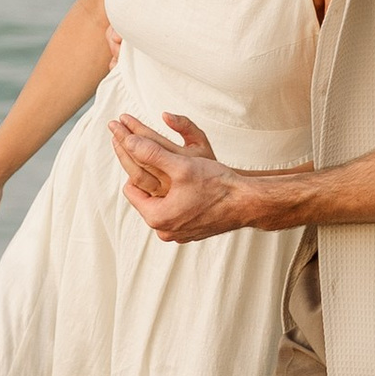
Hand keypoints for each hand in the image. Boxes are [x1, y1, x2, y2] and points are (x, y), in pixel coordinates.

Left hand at [109, 111, 248, 242]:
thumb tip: (127, 141)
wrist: (247, 202)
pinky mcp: (192, 232)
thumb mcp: (181, 165)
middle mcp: (166, 231)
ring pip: (161, 205)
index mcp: (158, 218)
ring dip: (162, 187)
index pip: (130, 188)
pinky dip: (177, 198)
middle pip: (145, 198)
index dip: (135, 168)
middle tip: (150, 156)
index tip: (141, 152)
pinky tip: (186, 185)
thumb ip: (150, 153)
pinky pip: (176, 212)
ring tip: (168, 168)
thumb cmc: (217, 184)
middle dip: (147, 176)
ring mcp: (180, 234)